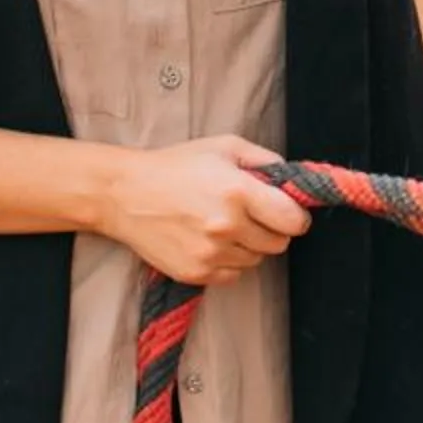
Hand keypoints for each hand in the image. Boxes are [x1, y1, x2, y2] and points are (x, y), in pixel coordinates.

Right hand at [102, 137, 310, 286]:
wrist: (125, 194)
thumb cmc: (176, 165)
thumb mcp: (225, 147)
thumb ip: (266, 161)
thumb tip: (293, 181)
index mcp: (239, 192)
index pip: (293, 220)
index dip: (296, 216)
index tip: (288, 212)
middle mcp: (227, 226)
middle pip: (278, 244)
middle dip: (272, 230)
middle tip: (252, 216)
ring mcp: (210, 253)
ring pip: (256, 260)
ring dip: (249, 246)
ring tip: (225, 226)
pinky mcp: (196, 273)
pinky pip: (233, 275)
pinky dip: (230, 262)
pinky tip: (211, 242)